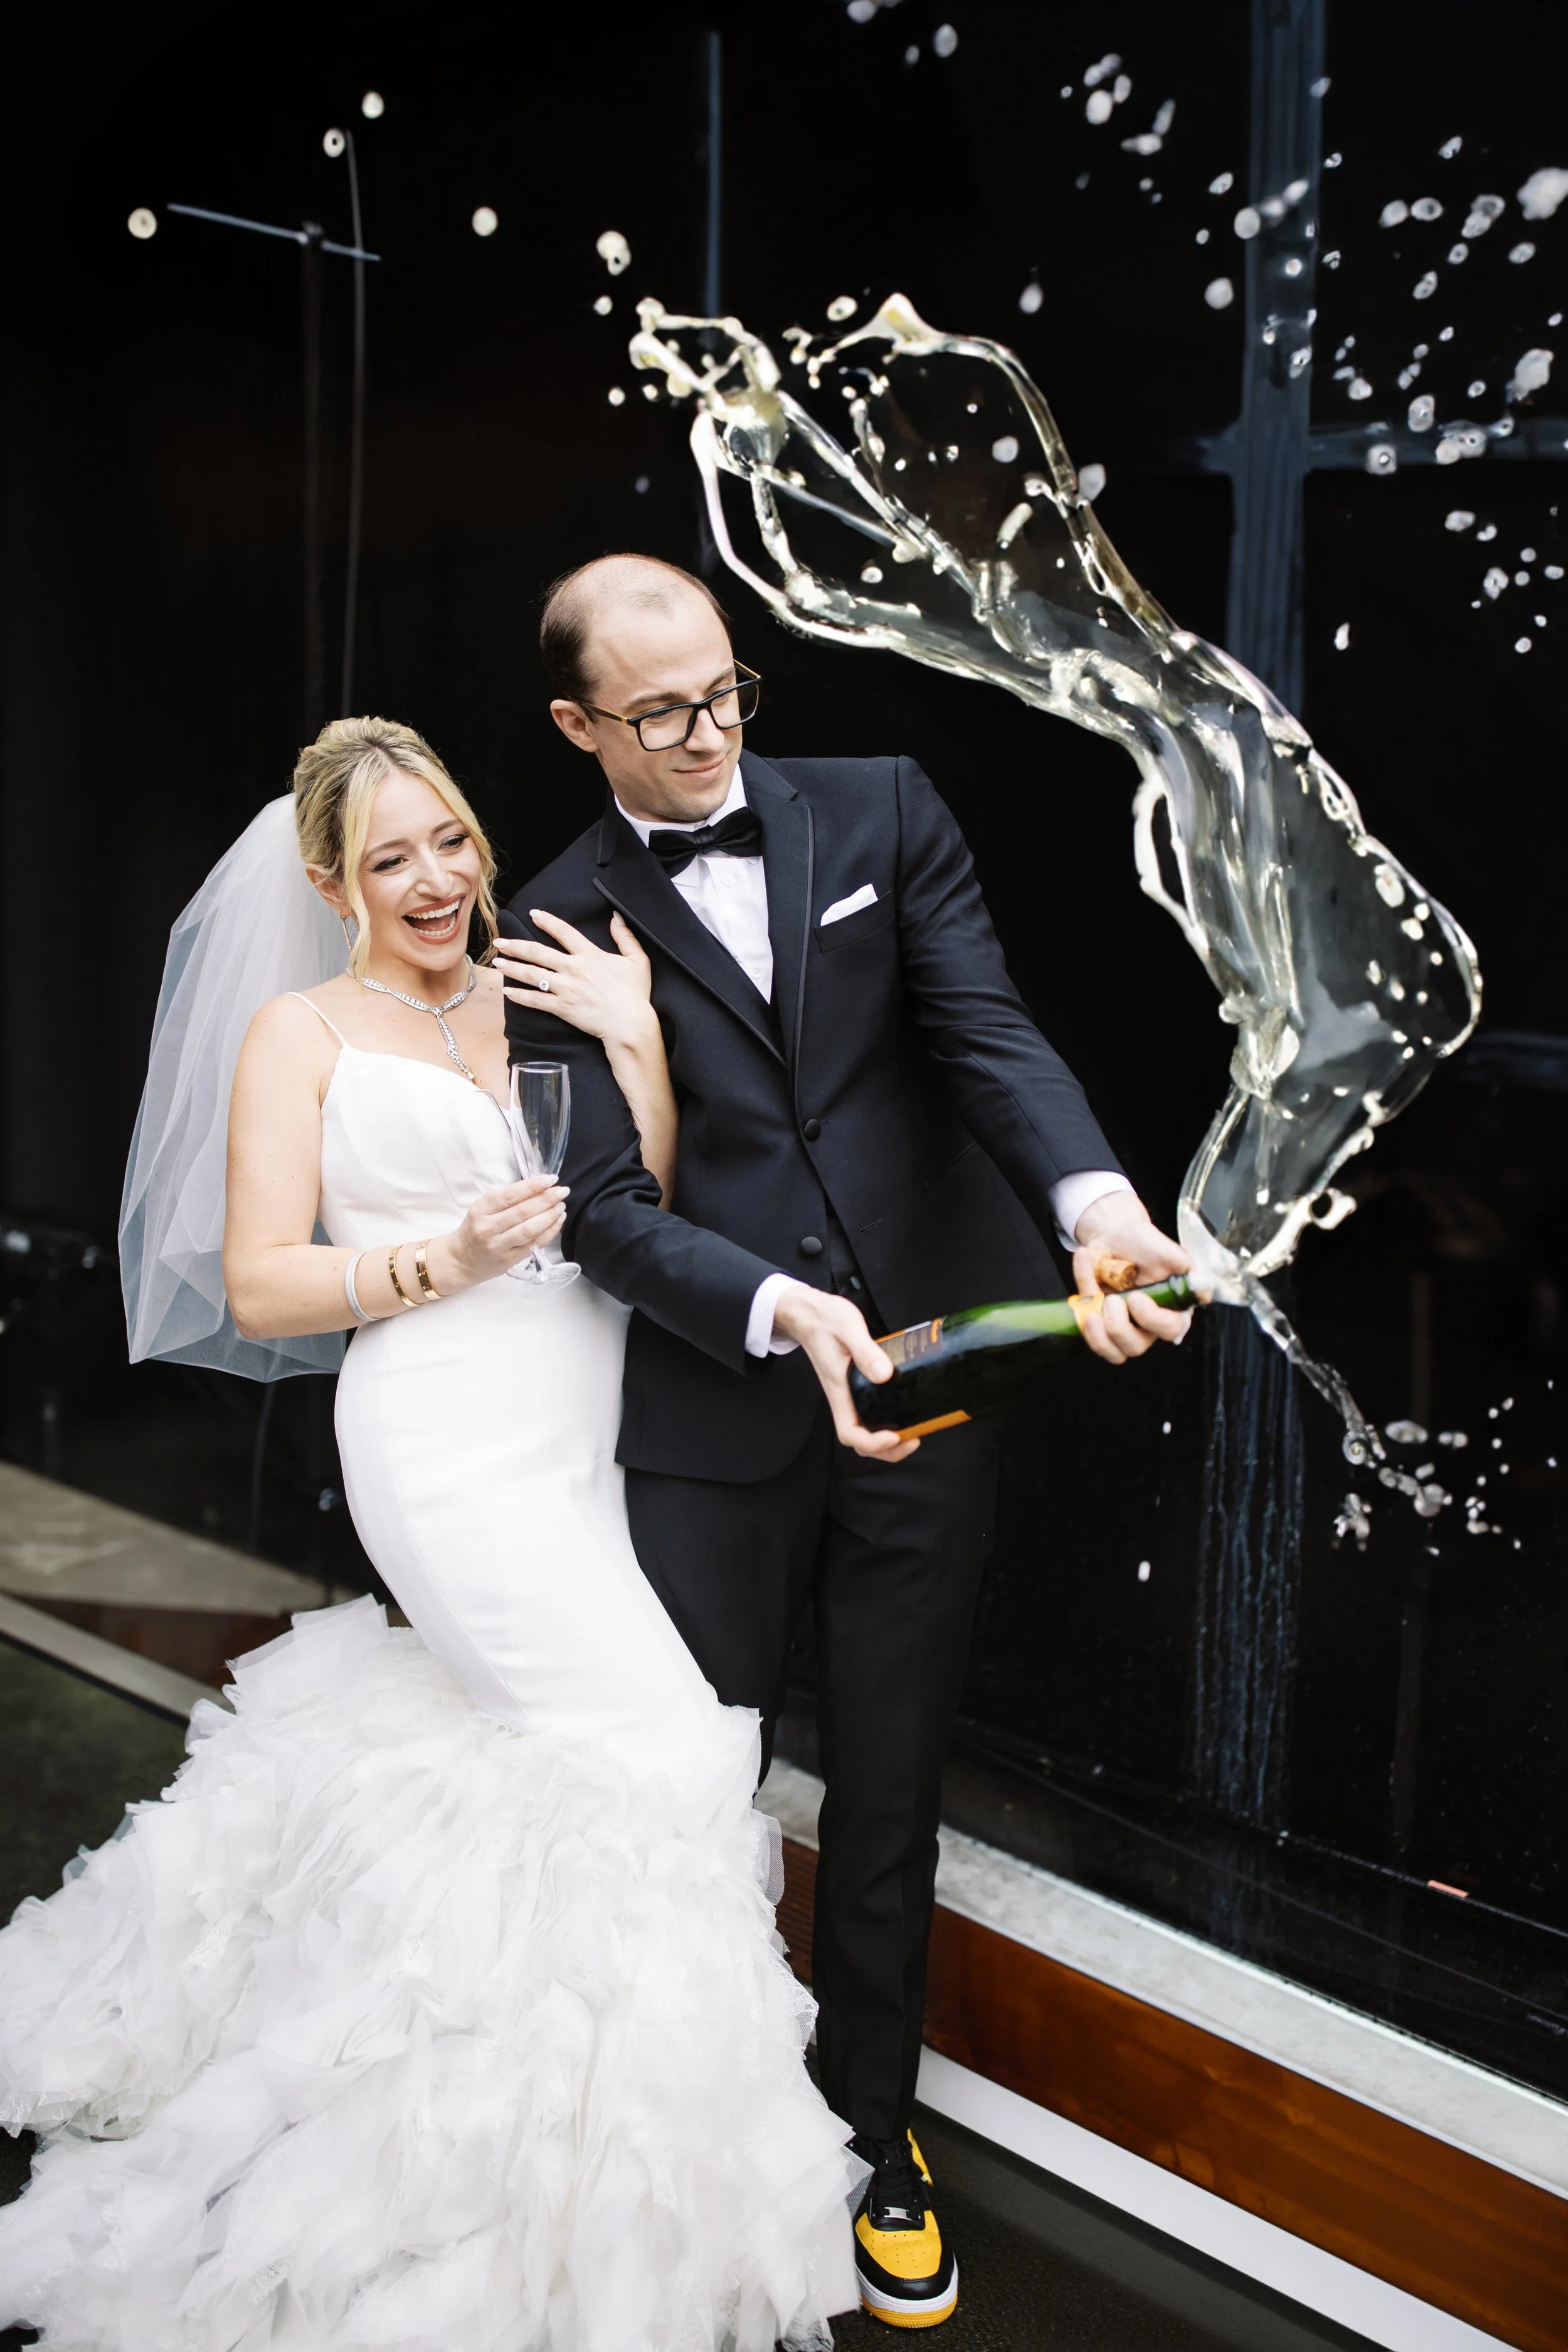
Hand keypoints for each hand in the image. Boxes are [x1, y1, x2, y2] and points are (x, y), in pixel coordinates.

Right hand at [434, 1175, 566, 1288]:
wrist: (461, 1260)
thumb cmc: (475, 1229)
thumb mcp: (483, 1209)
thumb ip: (507, 1199)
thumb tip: (539, 1186)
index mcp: (481, 1209)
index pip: (510, 1195)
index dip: (533, 1186)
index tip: (550, 1179)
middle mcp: (487, 1227)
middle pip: (522, 1211)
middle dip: (547, 1199)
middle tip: (562, 1191)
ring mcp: (498, 1246)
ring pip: (529, 1229)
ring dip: (549, 1216)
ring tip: (561, 1206)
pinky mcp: (508, 1261)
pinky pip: (533, 1245)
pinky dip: (549, 1233)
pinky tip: (557, 1222)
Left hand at [497, 910, 656, 1051]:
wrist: (629, 1024)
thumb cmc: (635, 994)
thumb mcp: (638, 960)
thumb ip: (626, 937)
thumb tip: (616, 917)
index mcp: (590, 955)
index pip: (564, 932)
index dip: (547, 921)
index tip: (533, 914)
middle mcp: (573, 969)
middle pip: (538, 952)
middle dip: (516, 945)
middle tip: (499, 941)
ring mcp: (565, 989)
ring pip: (532, 974)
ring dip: (512, 967)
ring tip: (497, 962)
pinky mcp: (562, 1008)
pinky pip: (536, 1000)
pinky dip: (520, 996)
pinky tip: (507, 992)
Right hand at [771, 1287, 919, 1461]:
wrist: (808, 1313)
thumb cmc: (824, 1319)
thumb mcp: (848, 1328)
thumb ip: (866, 1351)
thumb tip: (885, 1375)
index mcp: (838, 1389)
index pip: (849, 1433)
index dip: (872, 1442)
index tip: (895, 1435)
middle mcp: (843, 1398)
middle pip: (859, 1441)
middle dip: (887, 1450)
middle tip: (914, 1439)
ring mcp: (848, 1394)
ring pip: (865, 1430)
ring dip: (889, 1441)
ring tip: (913, 1432)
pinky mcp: (854, 1387)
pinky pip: (870, 1413)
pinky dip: (887, 1421)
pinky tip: (904, 1412)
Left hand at [1071, 1192, 1193, 1364]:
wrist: (1116, 1232)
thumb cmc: (1144, 1242)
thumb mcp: (1166, 1249)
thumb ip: (1183, 1266)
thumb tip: (1204, 1289)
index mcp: (1171, 1308)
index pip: (1170, 1329)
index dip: (1153, 1320)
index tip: (1136, 1300)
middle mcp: (1146, 1322)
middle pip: (1135, 1346)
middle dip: (1119, 1328)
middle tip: (1112, 1301)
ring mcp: (1119, 1324)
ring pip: (1109, 1349)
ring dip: (1095, 1335)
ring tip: (1089, 1310)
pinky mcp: (1095, 1318)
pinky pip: (1084, 1321)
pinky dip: (1080, 1293)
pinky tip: (1084, 1258)